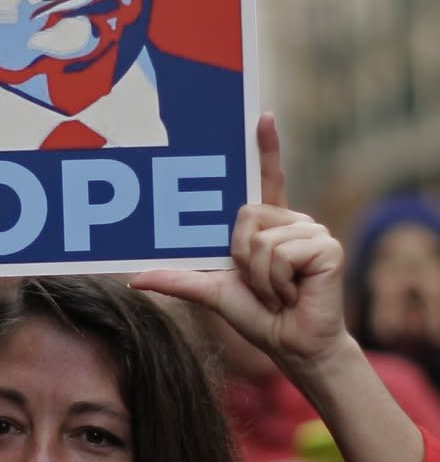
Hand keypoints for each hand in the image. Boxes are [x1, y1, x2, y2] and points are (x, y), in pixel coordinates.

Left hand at [132, 114, 347, 374]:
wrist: (292, 345)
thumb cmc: (257, 316)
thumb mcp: (211, 292)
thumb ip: (177, 279)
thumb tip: (134, 278)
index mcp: (268, 224)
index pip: (267, 179)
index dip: (266, 148)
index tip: (263, 116)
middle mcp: (292, 220)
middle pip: (246, 213)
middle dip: (241, 256)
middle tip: (258, 283)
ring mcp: (312, 231)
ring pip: (260, 238)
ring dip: (259, 277)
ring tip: (278, 292)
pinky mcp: (326, 246)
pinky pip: (279, 253)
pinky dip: (276, 282)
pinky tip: (294, 293)